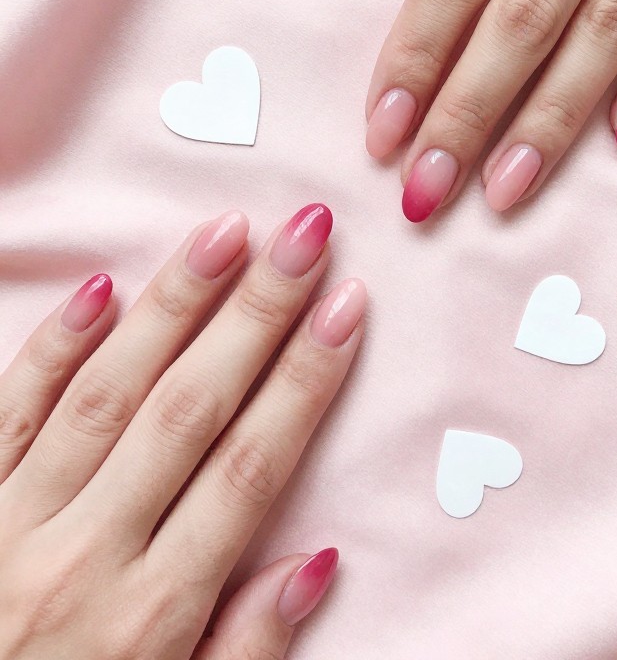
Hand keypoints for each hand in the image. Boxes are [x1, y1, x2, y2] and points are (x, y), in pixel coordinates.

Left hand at [0, 204, 364, 659]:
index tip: (346, 309)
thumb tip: (316, 560)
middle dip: (256, 315)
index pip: (250, 471)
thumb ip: (244, 649)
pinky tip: (99, 289)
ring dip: (172, 308)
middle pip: (189, 411)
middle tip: (304, 236)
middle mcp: (86, 556)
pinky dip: (51, 350)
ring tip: (226, 235)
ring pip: (106, 394)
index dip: (305, 382)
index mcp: (151, 616)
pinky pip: (5, 415)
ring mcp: (14, 523)